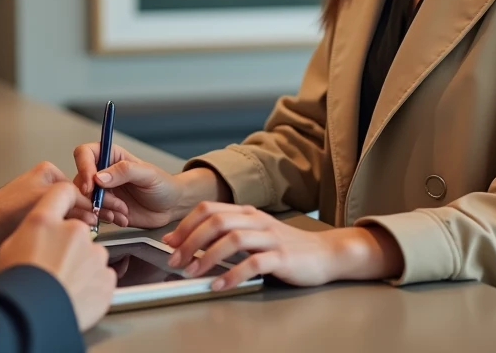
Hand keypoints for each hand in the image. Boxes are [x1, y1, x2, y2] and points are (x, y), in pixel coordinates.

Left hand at [0, 161, 126, 256]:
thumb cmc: (2, 214)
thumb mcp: (43, 202)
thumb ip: (71, 203)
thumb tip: (92, 212)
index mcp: (48, 173)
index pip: (80, 189)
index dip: (95, 205)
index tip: (108, 215)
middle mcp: (44, 184)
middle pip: (75, 202)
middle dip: (89, 215)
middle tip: (106, 224)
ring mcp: (39, 200)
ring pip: (66, 214)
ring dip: (77, 225)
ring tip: (89, 236)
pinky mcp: (33, 217)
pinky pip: (56, 223)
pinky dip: (64, 231)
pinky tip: (69, 242)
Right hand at [0, 183, 116, 331]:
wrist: (32, 317)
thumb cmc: (17, 285)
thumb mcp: (9, 248)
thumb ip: (30, 233)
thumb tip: (35, 235)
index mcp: (47, 221)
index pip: (62, 192)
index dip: (64, 198)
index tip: (67, 205)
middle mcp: (74, 232)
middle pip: (77, 231)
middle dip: (68, 247)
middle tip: (53, 267)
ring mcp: (94, 254)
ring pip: (90, 255)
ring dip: (80, 267)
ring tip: (61, 285)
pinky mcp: (106, 277)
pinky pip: (101, 276)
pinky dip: (91, 285)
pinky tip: (74, 295)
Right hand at [72, 143, 229, 228]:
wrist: (171, 207)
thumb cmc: (163, 185)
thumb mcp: (148, 174)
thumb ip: (124, 171)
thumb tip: (99, 177)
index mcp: (111, 156)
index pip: (84, 154)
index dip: (83, 168)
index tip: (91, 185)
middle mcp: (102, 173)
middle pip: (80, 181)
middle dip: (94, 197)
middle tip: (115, 205)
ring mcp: (102, 192)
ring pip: (85, 200)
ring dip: (102, 210)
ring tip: (122, 212)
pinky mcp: (104, 209)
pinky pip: (93, 215)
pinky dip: (107, 219)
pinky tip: (123, 218)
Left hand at [163, 203, 404, 290]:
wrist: (325, 253)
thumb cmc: (286, 247)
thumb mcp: (254, 234)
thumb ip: (225, 235)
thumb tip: (188, 242)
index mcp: (247, 213)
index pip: (209, 209)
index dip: (186, 225)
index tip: (170, 243)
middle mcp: (257, 221)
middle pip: (216, 221)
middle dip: (190, 241)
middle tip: (176, 261)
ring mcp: (271, 238)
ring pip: (233, 239)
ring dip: (207, 257)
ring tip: (193, 274)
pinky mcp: (282, 257)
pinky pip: (254, 263)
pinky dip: (233, 275)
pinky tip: (220, 285)